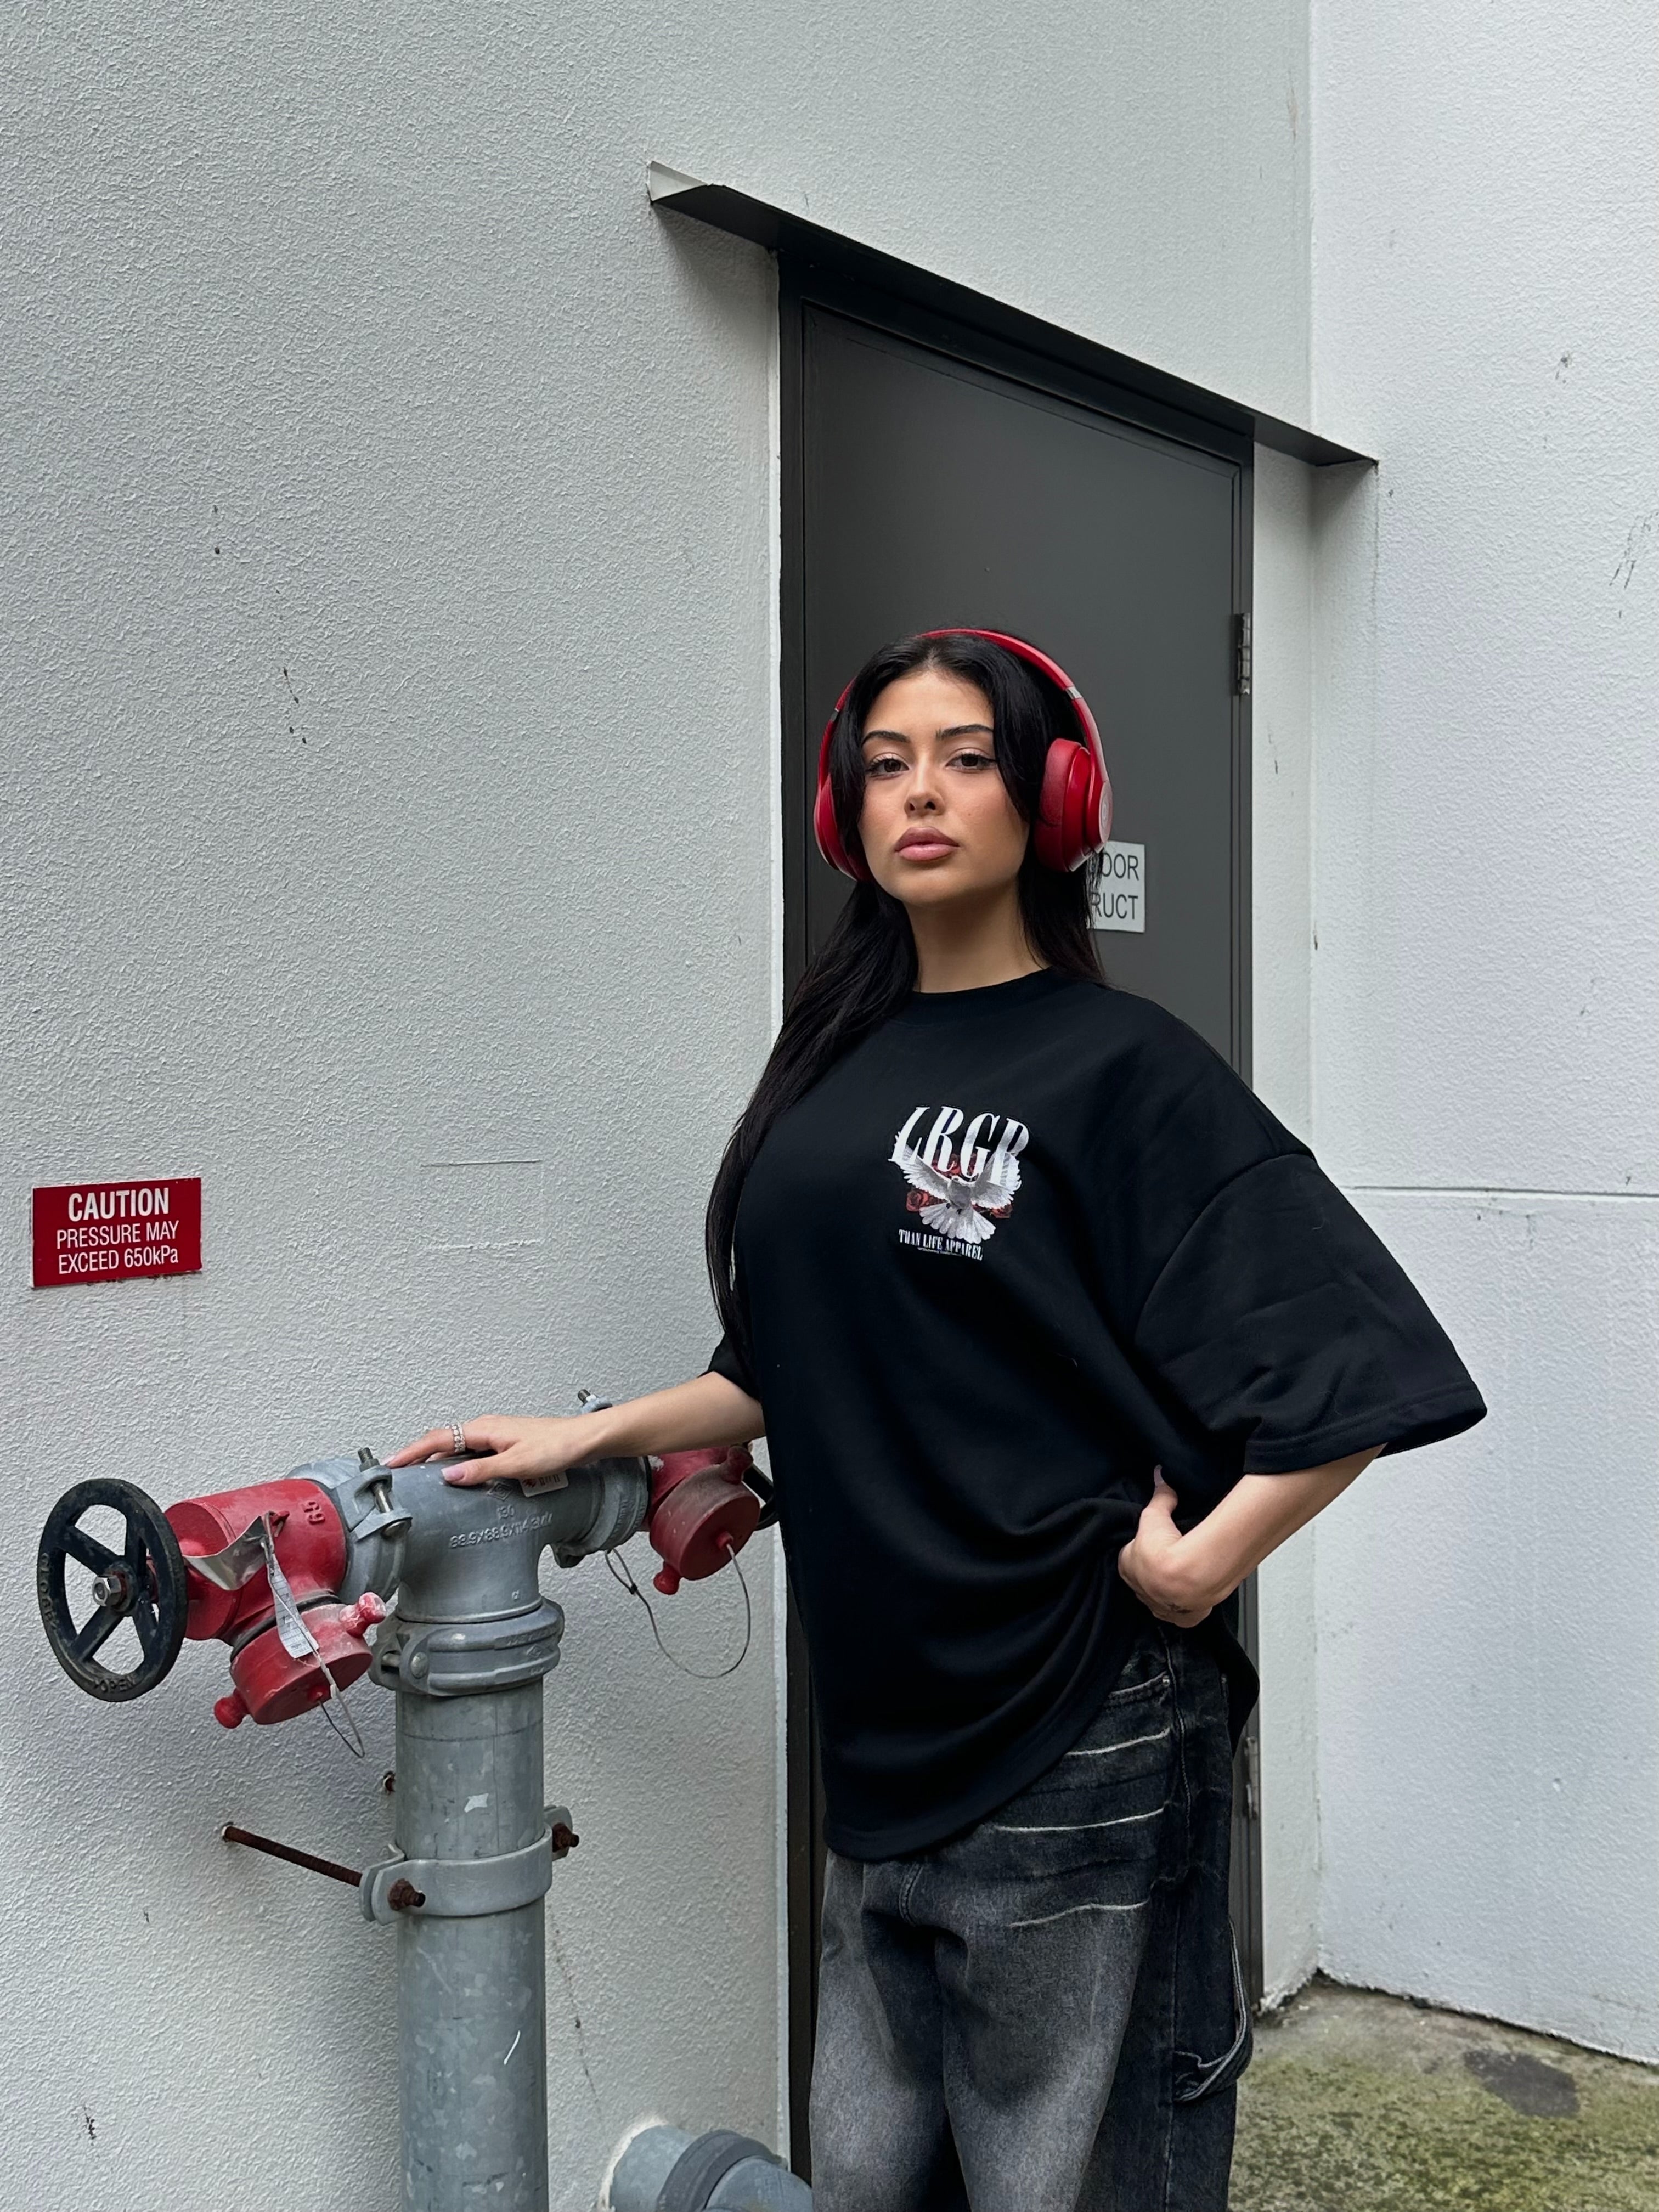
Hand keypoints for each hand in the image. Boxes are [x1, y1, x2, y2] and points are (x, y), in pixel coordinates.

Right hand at [384, 1415, 602, 1487]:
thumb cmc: (558, 1447)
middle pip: (443, 1441)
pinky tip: (455, 1476)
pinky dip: (456, 1462)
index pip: (438, 1439)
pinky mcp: (505, 1444)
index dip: (411, 1452)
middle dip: (417, 1456)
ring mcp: (496, 1436)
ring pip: (457, 1447)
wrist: (586, 1440)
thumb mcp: (517, 1464)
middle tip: (397, 1475)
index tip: (390, 1464)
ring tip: (417, 1478)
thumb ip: (482, 1471)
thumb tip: (448, 1476)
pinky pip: (471, 1452)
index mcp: (485, 1429)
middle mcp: (487, 1428)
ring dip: (436, 1460)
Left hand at [1116, 1470, 1214, 1629]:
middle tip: (1172, 1554)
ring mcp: (1160, 1606)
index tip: (1156, 1539)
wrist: (1189, 1577)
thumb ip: (1159, 1496)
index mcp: (1127, 1566)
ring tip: (1184, 1572)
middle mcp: (1140, 1590)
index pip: (1129, 1555)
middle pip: (1144, 1577)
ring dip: (1170, 1587)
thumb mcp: (1157, 1514)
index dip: (1143, 1546)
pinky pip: (1181, 1613)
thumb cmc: (1167, 1548)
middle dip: (1154, 1568)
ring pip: (1161, 1597)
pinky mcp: (1182, 1618)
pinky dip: (1187, 1605)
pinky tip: (1194, 1593)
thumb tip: (1159, 1475)